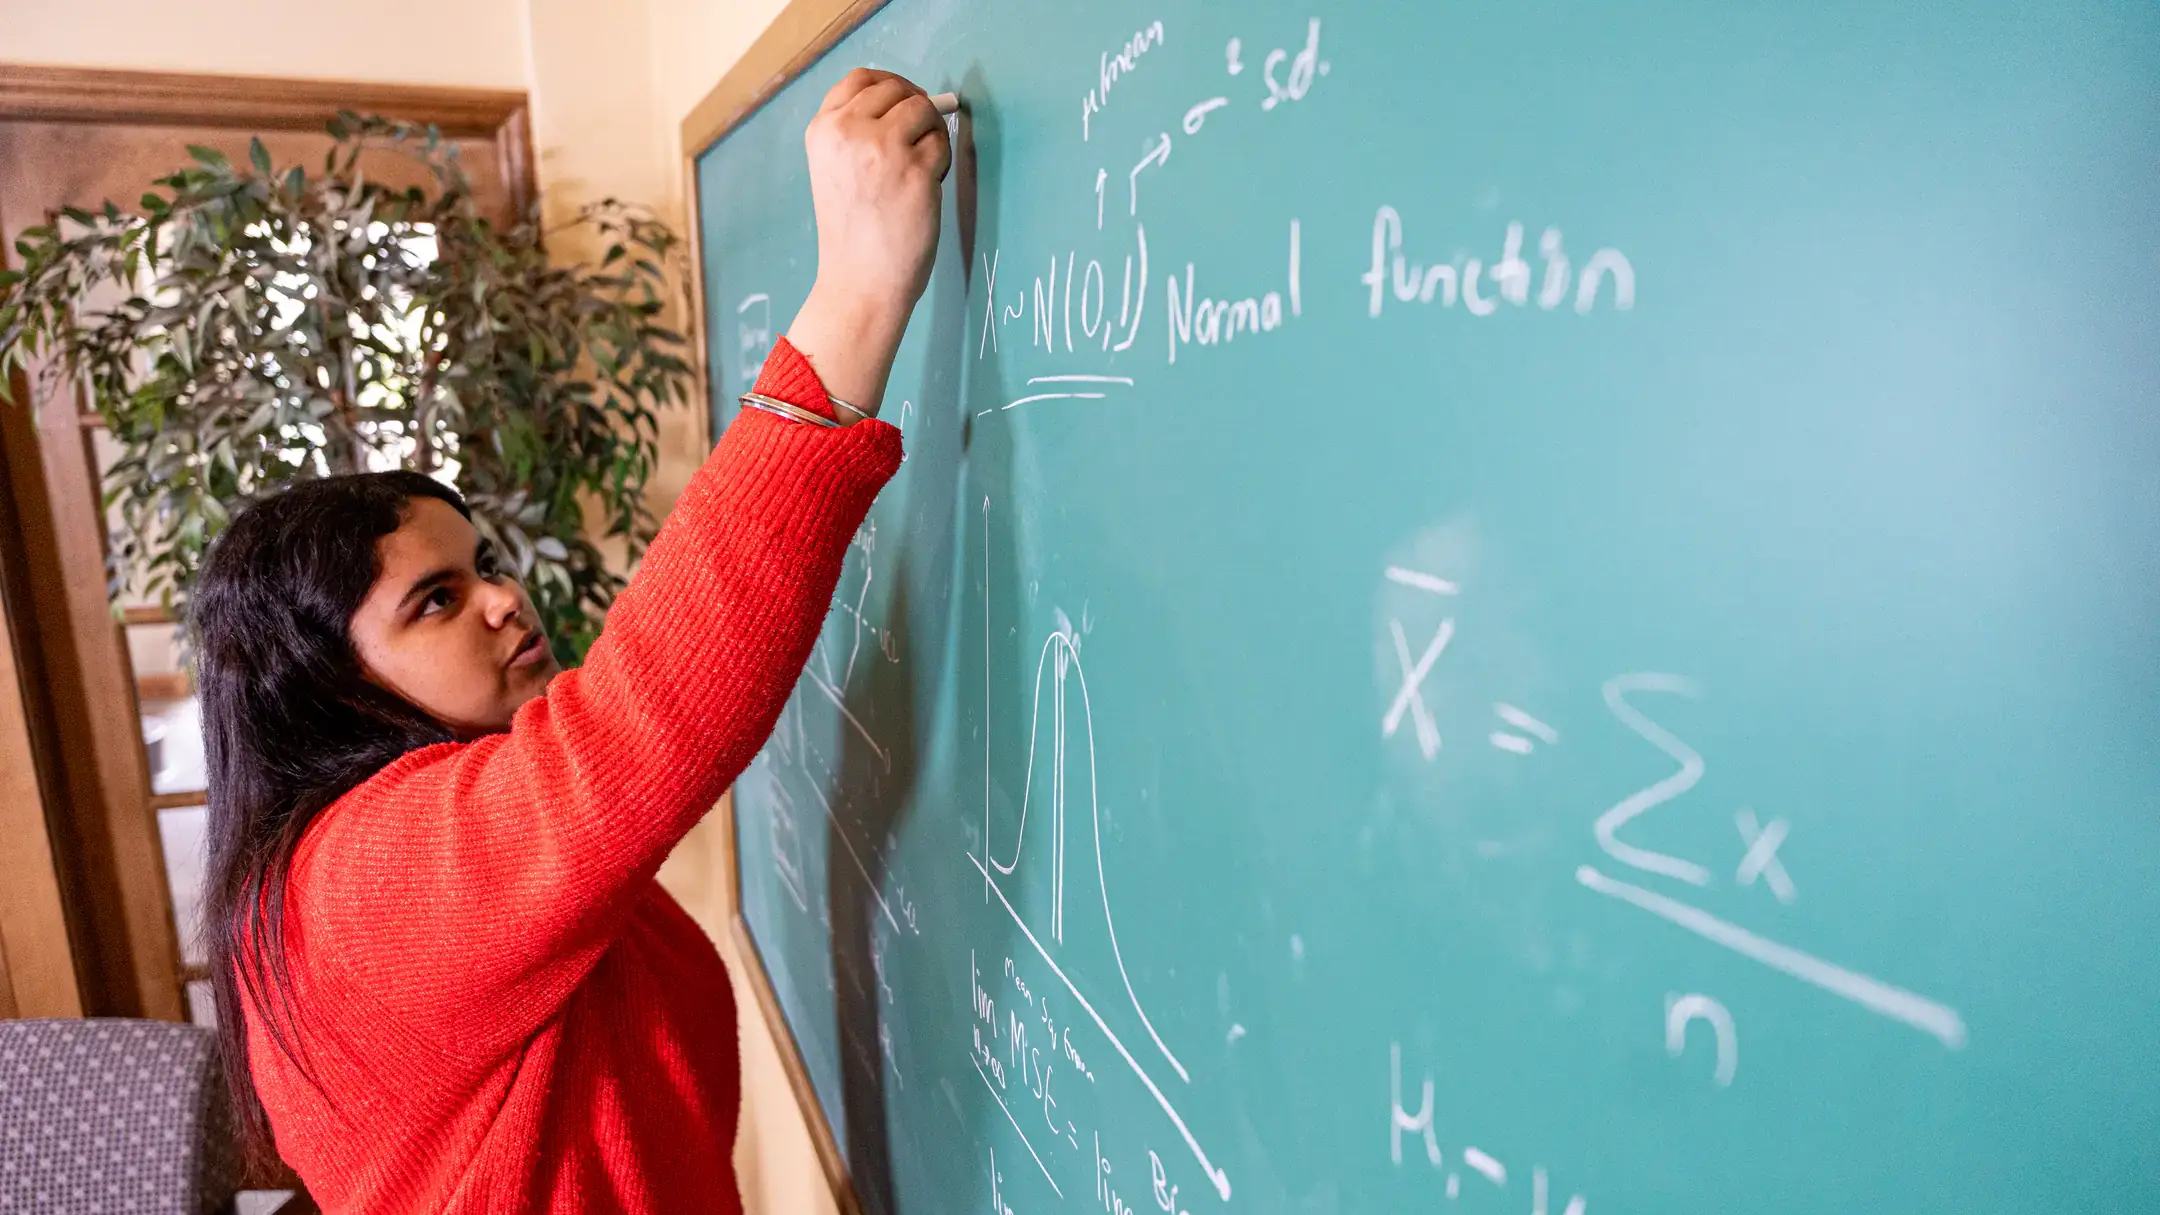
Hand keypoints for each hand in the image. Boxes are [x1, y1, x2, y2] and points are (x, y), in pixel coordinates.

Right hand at [786, 68, 952, 416]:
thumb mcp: (836, 169)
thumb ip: (859, 132)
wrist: (859, 282)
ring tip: (921, 168)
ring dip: (932, 134)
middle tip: (920, 142)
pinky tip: (927, 186)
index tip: (905, 101)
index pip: (861, 78)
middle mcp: (849, 131)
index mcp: (823, 130)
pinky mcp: (916, 170)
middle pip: (898, 90)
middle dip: (916, 110)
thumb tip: (913, 100)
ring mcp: (883, 148)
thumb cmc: (854, 231)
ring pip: (924, 110)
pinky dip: (942, 160)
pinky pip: (942, 143)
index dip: (891, 84)